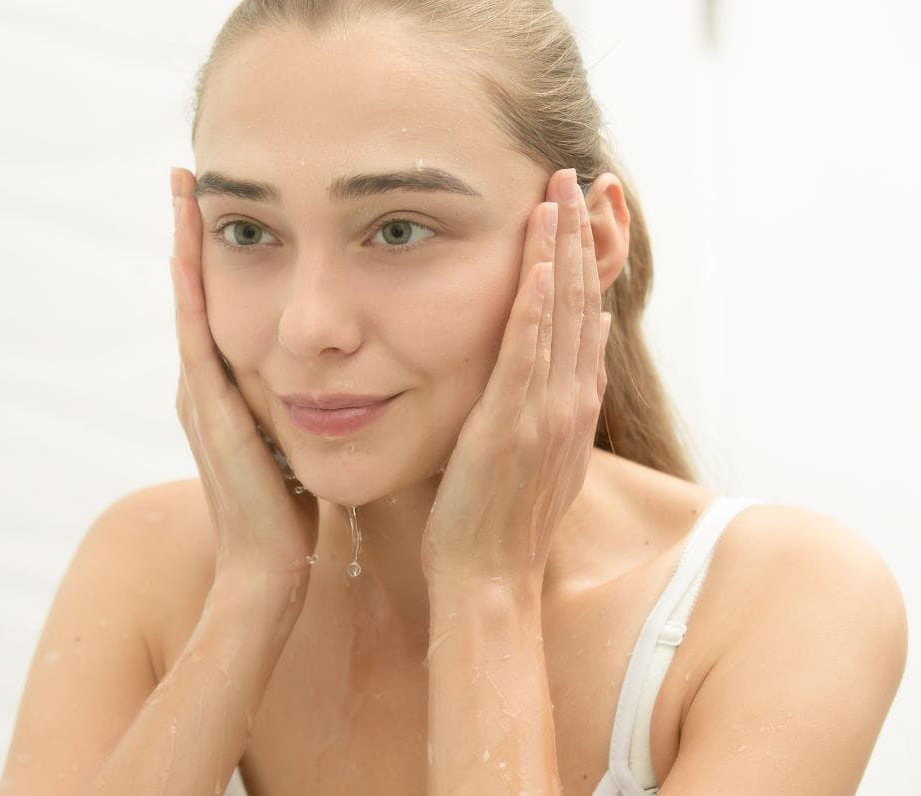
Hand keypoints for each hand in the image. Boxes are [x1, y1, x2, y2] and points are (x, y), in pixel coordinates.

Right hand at [168, 167, 318, 583]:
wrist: (268, 574)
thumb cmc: (289, 515)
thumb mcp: (292, 444)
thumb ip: (295, 404)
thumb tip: (330, 367)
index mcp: (224, 391)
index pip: (213, 306)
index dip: (212, 253)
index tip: (215, 198)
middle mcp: (204, 387)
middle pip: (194, 294)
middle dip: (189, 234)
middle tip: (186, 173)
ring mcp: (200, 400)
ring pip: (189, 307)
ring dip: (184, 248)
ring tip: (181, 192)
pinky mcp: (210, 417)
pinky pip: (197, 343)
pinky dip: (191, 298)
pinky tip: (189, 255)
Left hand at [420, 168, 609, 585]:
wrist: (489, 578)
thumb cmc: (499, 523)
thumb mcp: (539, 455)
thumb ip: (558, 400)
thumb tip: (577, 344)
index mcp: (572, 406)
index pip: (584, 316)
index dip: (585, 260)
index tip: (581, 211)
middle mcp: (570, 401)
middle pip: (580, 301)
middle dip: (579, 235)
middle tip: (576, 175)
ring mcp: (546, 411)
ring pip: (560, 314)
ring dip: (562, 249)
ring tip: (561, 190)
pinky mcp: (513, 422)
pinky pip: (528, 350)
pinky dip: (537, 301)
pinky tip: (541, 258)